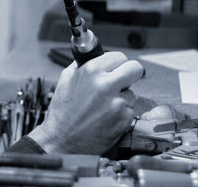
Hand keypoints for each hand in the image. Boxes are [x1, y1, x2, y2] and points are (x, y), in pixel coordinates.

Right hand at [28, 51, 143, 154]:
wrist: (61, 140)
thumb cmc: (62, 112)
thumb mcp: (66, 79)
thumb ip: (84, 65)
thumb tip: (97, 56)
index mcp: (91, 70)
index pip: (119, 56)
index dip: (117, 64)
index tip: (115, 69)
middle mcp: (106, 84)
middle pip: (135, 68)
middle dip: (130, 74)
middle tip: (123, 82)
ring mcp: (117, 102)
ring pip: (132, 93)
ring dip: (122, 98)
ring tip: (104, 107)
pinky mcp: (124, 119)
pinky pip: (130, 111)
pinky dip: (121, 115)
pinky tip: (106, 119)